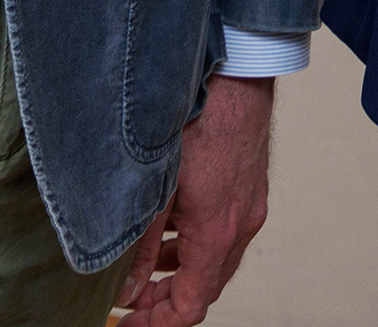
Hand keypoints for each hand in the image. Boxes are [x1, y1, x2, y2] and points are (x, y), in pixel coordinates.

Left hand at [118, 73, 272, 324]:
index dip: (157, 324)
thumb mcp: (154, 190)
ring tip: (146, 264)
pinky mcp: (251, 187)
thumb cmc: (197, 121)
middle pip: (205, 288)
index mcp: (217, 234)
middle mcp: (241, 226)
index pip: (192, 307)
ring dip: (181, 270)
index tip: (127, 322)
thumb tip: (126, 288)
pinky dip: (196, 242)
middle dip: (165, 300)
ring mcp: (250, 206)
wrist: (236, 74)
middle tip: (130, 296)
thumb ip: (140, 247)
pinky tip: (171, 224)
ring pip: (216, 260)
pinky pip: (225, 232)